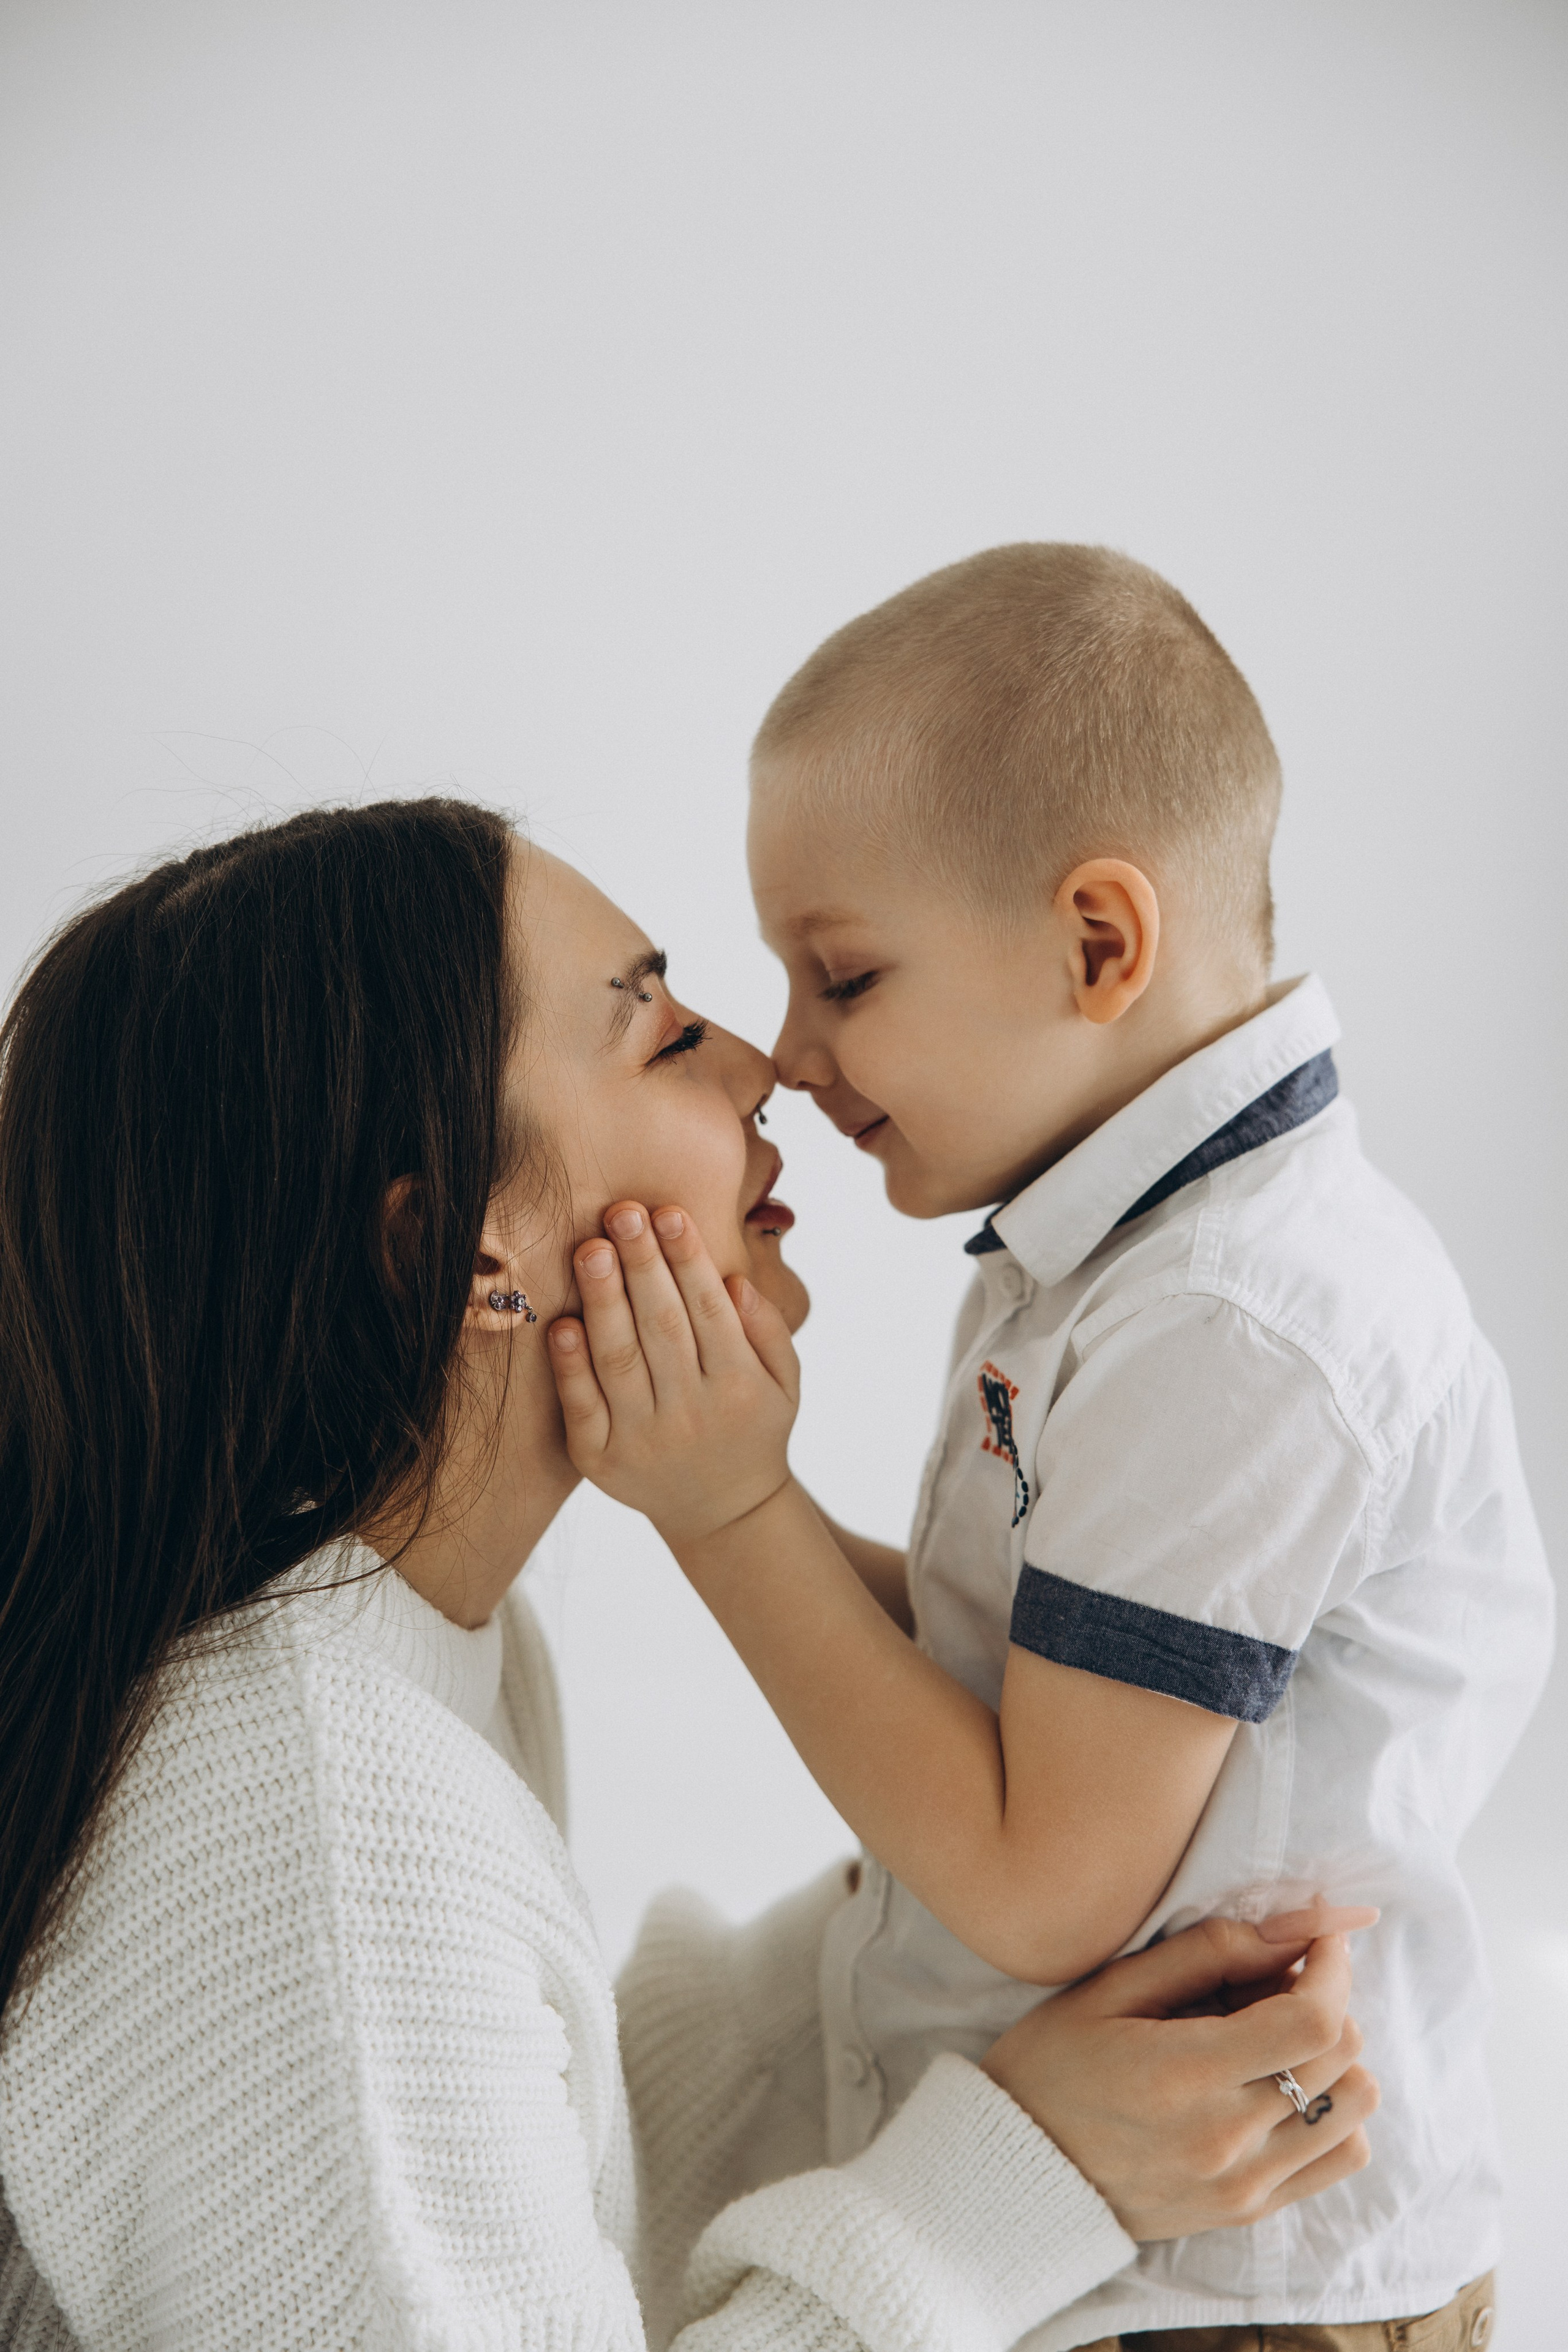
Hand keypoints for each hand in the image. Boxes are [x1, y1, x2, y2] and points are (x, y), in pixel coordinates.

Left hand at [548, 1200, 800, 1546]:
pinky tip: (563, 1321)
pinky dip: (570, 1363)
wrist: (723, 1512)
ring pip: (620, 1358)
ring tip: (590, 1247)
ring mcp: (642, 1438)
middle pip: (662, 1326)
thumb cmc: (753, 1427)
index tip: (669, 1211)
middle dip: (642, 1264)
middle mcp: (691, 1413)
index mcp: (739, 1386)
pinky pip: (582, 1405)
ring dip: (604, 1299)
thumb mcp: (785, 1384)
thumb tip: (735, 1281)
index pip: (710, 1310)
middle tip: (622, 1211)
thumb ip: (768, 1330)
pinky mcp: (600, 1459)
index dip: (688, 1259)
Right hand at [981, 1917, 1376, 2239]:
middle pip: (1340, 2057)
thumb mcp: (1109, 1989)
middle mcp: (1227, 2140)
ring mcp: (1244, 2185)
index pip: (1312, 2021)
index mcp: (1187, 2076)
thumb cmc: (1052, 2065)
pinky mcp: (1248, 2210)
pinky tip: (1283, 2083)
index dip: (1333, 1966)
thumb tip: (1289, 1929)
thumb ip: (1205, 1953)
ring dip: (1334, 2056)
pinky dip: (1332, 2109)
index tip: (1319, 1938)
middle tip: (1276, 1976)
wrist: (1018, 2173)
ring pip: (1354, 2109)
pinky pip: (1338, 2157)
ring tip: (1280, 2033)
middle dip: (1327, 1997)